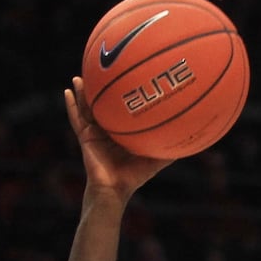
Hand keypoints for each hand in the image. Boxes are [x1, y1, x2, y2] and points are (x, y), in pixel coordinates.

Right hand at [63, 77, 173, 200]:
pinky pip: (76, 119)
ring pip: (87, 108)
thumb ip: (170, 151)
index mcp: (121, 132)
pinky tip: (67, 92)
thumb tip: (192, 141)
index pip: (121, 110)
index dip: (122, 96)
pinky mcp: (85, 138)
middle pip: (103, 105)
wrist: (115, 189)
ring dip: (82, 93)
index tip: (126, 79)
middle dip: (101, 90)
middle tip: (102, 71)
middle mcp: (107, 130)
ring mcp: (94, 133)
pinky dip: (71, 106)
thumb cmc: (134, 177)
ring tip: (80, 77)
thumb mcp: (155, 160)